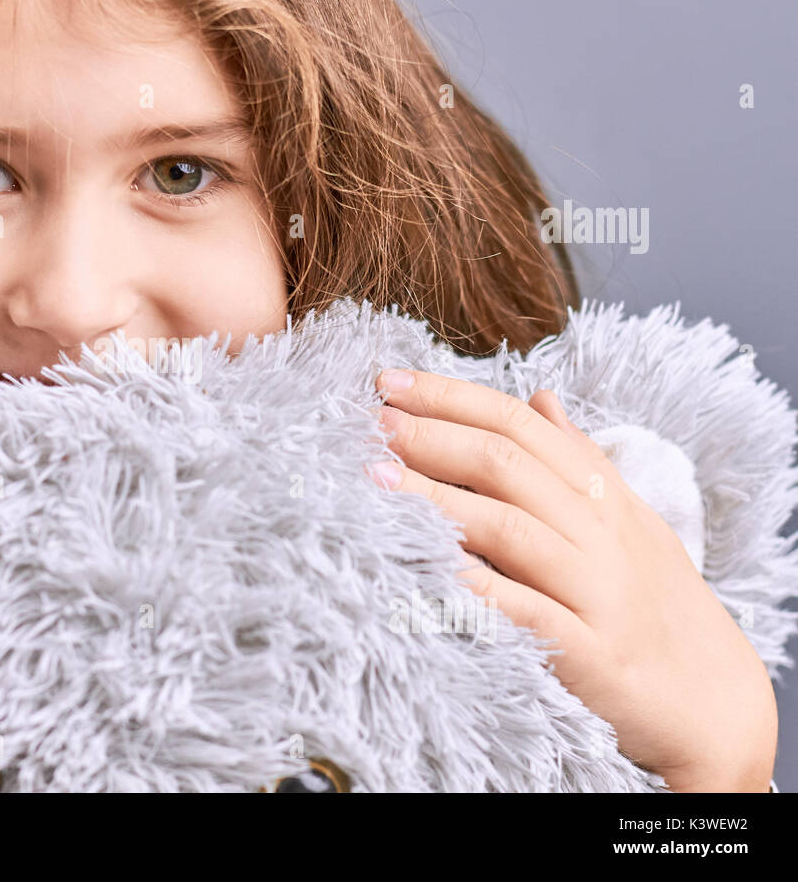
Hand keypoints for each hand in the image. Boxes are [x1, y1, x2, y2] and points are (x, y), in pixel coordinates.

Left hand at [366, 368, 775, 791]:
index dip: (451, 397)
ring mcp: (594, 592)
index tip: (387, 380)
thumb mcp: (627, 519)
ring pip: (508, 529)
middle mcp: (598, 534)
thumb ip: (579, 458)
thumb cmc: (652, 600)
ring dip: (436, 499)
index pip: (519, 425)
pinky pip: (522, 611)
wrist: (709, 700)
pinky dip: (474, 587)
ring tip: (376, 477)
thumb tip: (540, 396)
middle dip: (433, 437)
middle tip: (372, 420)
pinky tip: (425, 568)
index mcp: (600, 495)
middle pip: (507, 466)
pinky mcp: (586, 652)